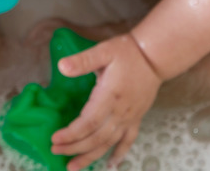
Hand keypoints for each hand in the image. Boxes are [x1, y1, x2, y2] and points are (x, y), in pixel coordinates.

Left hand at [51, 33, 161, 170]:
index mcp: (109, 96)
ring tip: (74, 167)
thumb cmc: (127, 52)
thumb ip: (83, 61)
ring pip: (109, 143)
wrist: (154, 56)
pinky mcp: (137, 119)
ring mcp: (129, 117)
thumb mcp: (103, 51)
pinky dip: (119, 154)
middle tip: (56, 152)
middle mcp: (120, 112)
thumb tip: (61, 67)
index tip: (55, 139)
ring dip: (90, 156)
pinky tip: (110, 165)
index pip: (88, 122)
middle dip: (75, 148)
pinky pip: (128, 141)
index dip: (71, 134)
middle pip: (96, 137)